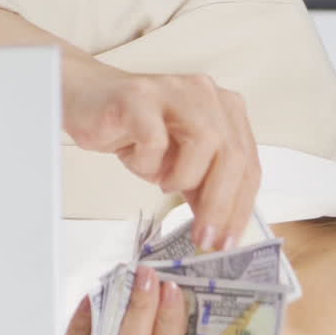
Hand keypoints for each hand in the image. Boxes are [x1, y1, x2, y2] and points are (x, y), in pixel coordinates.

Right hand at [62, 58, 260, 250]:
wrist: (87, 102)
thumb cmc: (136, 134)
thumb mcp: (180, 167)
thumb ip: (205, 190)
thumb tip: (221, 232)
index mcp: (226, 110)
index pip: (248, 164)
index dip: (241, 207)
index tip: (228, 243)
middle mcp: (208, 94)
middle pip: (233, 156)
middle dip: (219, 205)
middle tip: (203, 238)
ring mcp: (176, 91)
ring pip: (204, 143)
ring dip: (183, 177)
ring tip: (162, 181)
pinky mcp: (141, 97)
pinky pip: (155, 140)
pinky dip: (147, 162)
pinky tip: (137, 158)